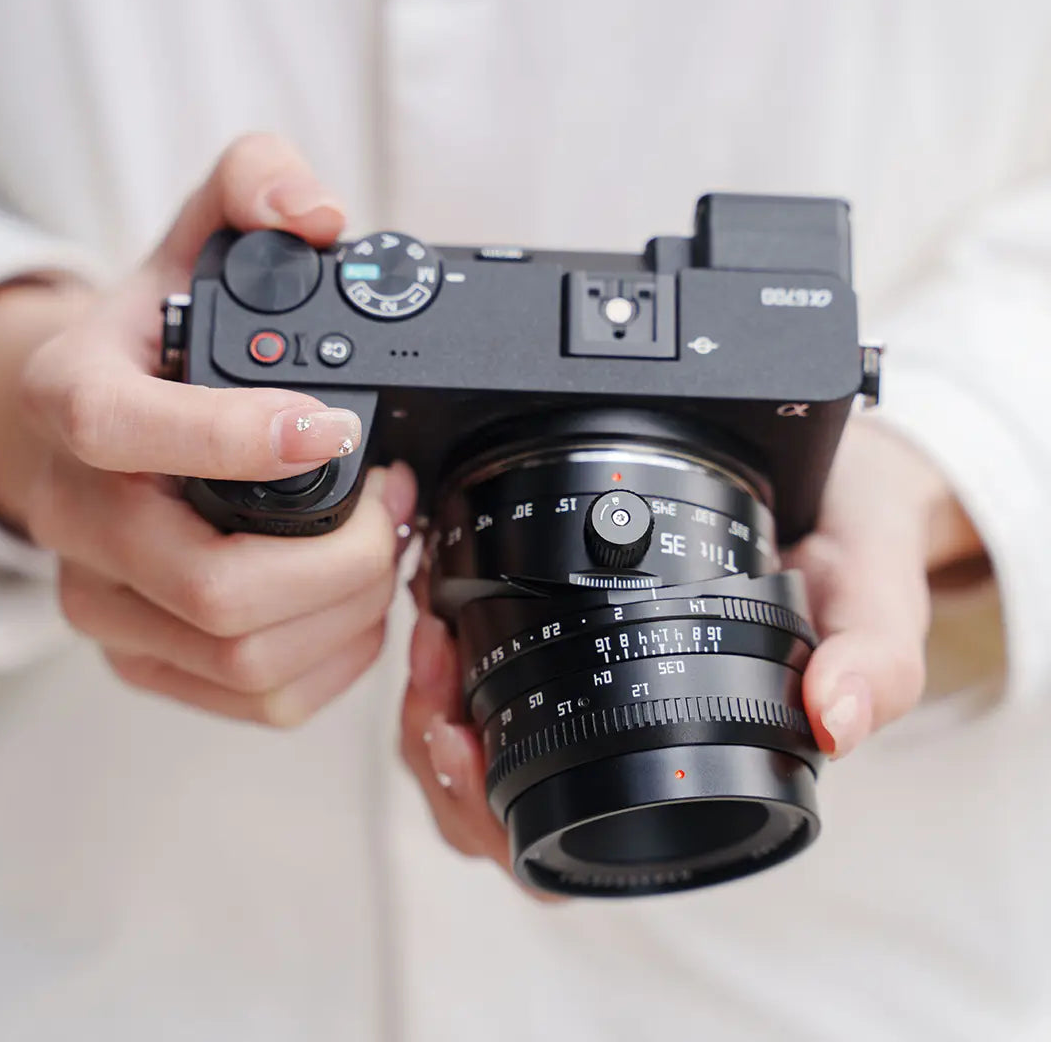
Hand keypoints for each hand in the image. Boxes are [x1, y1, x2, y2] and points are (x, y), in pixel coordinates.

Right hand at [0, 133, 415, 723]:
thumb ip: (251, 184)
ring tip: (382, 547)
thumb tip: (316, 211)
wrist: (89, 430)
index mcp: (76, 404)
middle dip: (343, 556)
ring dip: (349, 609)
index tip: (336, 428)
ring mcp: (111, 605)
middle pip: (217, 589)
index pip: (129, 434)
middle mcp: (82, 521)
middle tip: (394, 502)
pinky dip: (333, 660)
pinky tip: (352, 602)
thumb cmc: (150, 347)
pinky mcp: (148, 659)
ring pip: (248, 658)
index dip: (238, 440)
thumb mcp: (193, 243)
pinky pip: (256, 698)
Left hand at [399, 416, 983, 874]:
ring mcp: (596, 677)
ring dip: (427, 699)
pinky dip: (443, 648)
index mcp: (692, 746)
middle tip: (430, 676)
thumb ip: (875, 655)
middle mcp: (633, 725)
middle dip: (439, 752)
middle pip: (497, 806)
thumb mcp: (877, 588)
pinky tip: (437, 603)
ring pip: (474, 744)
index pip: (578, 836)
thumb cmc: (855, 536)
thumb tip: (835, 718)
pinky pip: (484, 668)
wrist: (844, 468)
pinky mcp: (571, 620)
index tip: (461, 740)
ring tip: (428, 636)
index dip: (500, 817)